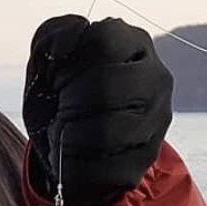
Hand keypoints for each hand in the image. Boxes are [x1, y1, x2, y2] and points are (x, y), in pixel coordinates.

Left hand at [23, 15, 173, 205]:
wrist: (68, 144)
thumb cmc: (60, 94)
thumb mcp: (49, 60)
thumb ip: (54, 38)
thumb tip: (64, 46)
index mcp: (134, 43)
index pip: (102, 41)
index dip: (69, 62)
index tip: (58, 80)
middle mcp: (157, 78)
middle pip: (105, 87)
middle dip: (68, 103)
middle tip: (58, 112)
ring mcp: (157, 120)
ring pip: (106, 131)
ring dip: (67, 138)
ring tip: (61, 136)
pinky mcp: (146, 159)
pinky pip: (104, 168)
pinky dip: (73, 167)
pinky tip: (68, 160)